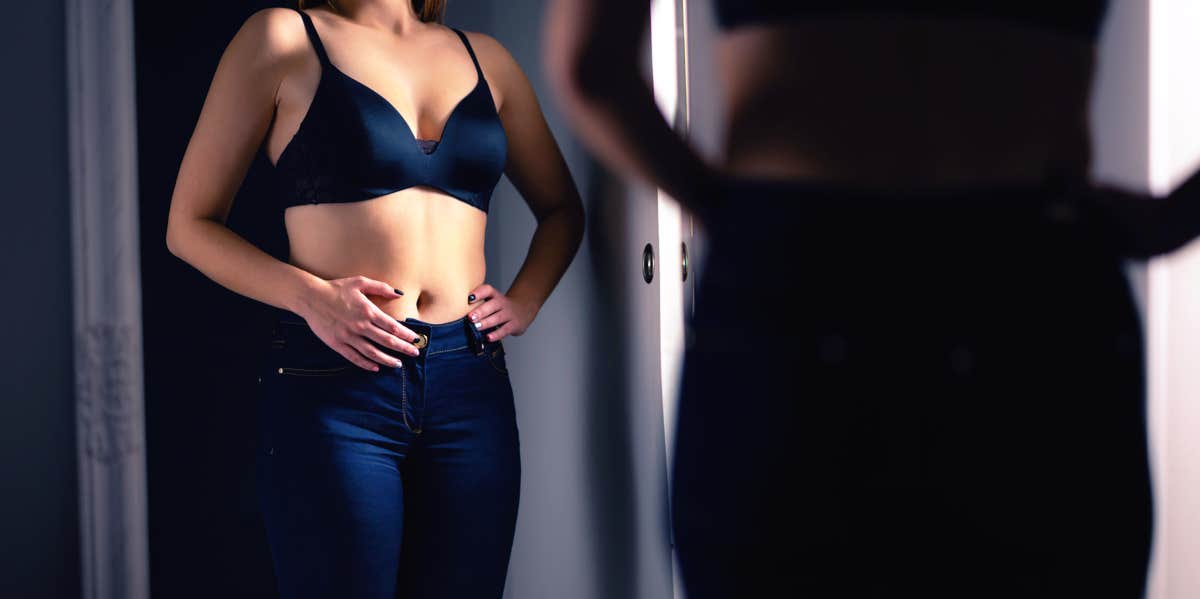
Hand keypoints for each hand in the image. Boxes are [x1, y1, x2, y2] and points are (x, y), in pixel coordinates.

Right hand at [298, 275, 422, 370]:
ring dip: (387, 359)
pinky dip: (366, 364)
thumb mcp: (360, 282)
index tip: (415, 339)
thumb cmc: (336, 288)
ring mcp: (348, 336)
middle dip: (403, 348)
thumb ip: (381, 288)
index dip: (406, 335)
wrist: (311, 297)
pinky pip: (354, 357)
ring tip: (398, 364)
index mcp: (368, 311)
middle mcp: (360, 326)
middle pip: (386, 341)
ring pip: (372, 352)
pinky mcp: (337, 344)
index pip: (392, 327)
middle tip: (414, 353)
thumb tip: (399, 294)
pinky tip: (376, 367)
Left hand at [466, 283, 537, 341]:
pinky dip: (496, 334)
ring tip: (476, 327)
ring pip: (498, 318)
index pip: (488, 290)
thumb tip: (453, 309)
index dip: (479, 293)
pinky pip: (505, 330)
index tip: (469, 298)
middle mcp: (502, 303)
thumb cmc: (499, 307)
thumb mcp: (492, 300)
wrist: (523, 310)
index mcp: (495, 296)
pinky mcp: (514, 325)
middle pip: (493, 305)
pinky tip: (488, 337)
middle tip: (470, 317)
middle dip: (481, 311)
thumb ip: (477, 303)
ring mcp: (509, 314)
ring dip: (486, 323)